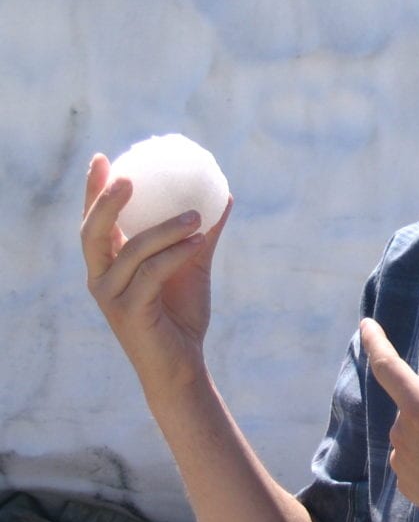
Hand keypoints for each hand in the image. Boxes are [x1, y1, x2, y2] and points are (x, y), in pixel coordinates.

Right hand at [81, 153, 231, 398]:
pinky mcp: (129, 313)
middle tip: (130, 177)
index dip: (94, 191)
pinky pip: (153, 273)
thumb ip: (202, 233)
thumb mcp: (193, 265)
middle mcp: (101, 278)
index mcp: (109, 264)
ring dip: (165, 228)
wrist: (184, 364)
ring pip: (132, 250)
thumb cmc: (182, 313)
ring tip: (196, 213)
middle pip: (93, 232)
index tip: (103, 158)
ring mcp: (112, 297)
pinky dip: (177, 253)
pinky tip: (199, 239)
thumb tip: (222, 195)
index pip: (94, 221)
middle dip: (105, 201)